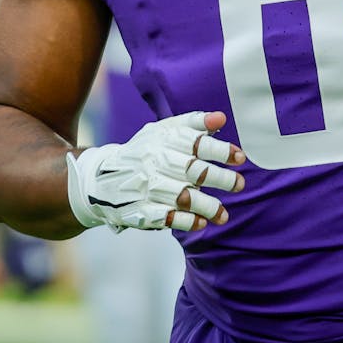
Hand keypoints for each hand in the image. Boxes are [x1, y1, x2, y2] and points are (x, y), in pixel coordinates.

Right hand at [65, 110, 245, 232]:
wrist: (101, 179)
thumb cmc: (143, 151)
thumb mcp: (162, 131)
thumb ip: (193, 123)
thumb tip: (221, 118)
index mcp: (163, 141)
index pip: (196, 143)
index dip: (221, 150)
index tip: (241, 158)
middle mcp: (155, 162)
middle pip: (194, 171)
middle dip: (221, 179)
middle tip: (241, 185)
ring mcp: (147, 187)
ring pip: (183, 197)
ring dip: (208, 206)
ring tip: (224, 215)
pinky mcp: (140, 210)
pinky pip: (166, 217)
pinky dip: (186, 222)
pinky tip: (201, 223)